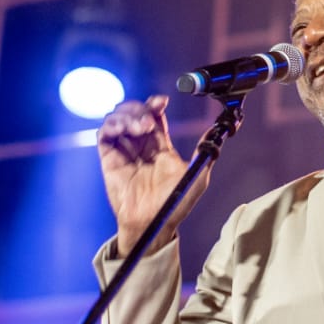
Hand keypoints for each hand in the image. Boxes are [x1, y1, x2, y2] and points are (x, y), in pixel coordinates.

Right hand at [97, 95, 211, 255]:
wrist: (153, 222)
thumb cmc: (175, 203)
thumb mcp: (197, 174)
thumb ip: (206, 150)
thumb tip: (219, 130)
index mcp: (160, 146)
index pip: (155, 116)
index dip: (155, 104)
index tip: (161, 101)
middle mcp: (141, 146)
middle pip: (136, 112)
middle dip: (141, 108)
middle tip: (149, 119)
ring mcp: (124, 151)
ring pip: (118, 118)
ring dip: (127, 114)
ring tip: (138, 127)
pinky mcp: (109, 158)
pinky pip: (105, 133)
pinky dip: (112, 123)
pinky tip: (124, 128)